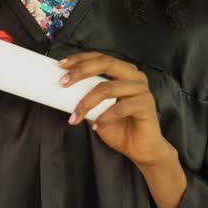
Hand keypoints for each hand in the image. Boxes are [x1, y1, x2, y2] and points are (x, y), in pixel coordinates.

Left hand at [60, 52, 176, 167]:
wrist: (141, 149)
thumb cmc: (120, 127)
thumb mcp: (98, 109)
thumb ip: (88, 95)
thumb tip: (64, 87)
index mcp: (124, 72)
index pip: (100, 57)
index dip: (80, 59)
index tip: (61, 65)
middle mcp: (134, 76)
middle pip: (106, 63)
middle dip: (81, 71)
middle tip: (63, 83)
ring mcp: (142, 89)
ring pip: (108, 88)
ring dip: (87, 103)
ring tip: (76, 116)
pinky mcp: (146, 104)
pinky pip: (119, 107)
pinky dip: (104, 117)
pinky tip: (96, 126)